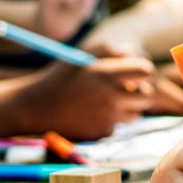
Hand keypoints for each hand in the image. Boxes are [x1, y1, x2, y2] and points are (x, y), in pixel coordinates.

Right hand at [19, 52, 155, 138]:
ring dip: (128, 108)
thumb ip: (107, 50)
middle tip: (130, 90)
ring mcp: (107, 117)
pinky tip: (91, 114)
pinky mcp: (102, 132)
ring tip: (106, 102)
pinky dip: (110, 121)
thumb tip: (132, 51)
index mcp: (105, 73)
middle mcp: (109, 96)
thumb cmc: (59, 79)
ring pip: (136, 114)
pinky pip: (118, 126)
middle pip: (147, 96)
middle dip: (142, 92)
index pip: (145, 71)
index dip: (145, 71)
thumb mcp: (79, 57)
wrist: (35, 108)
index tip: (138, 73)